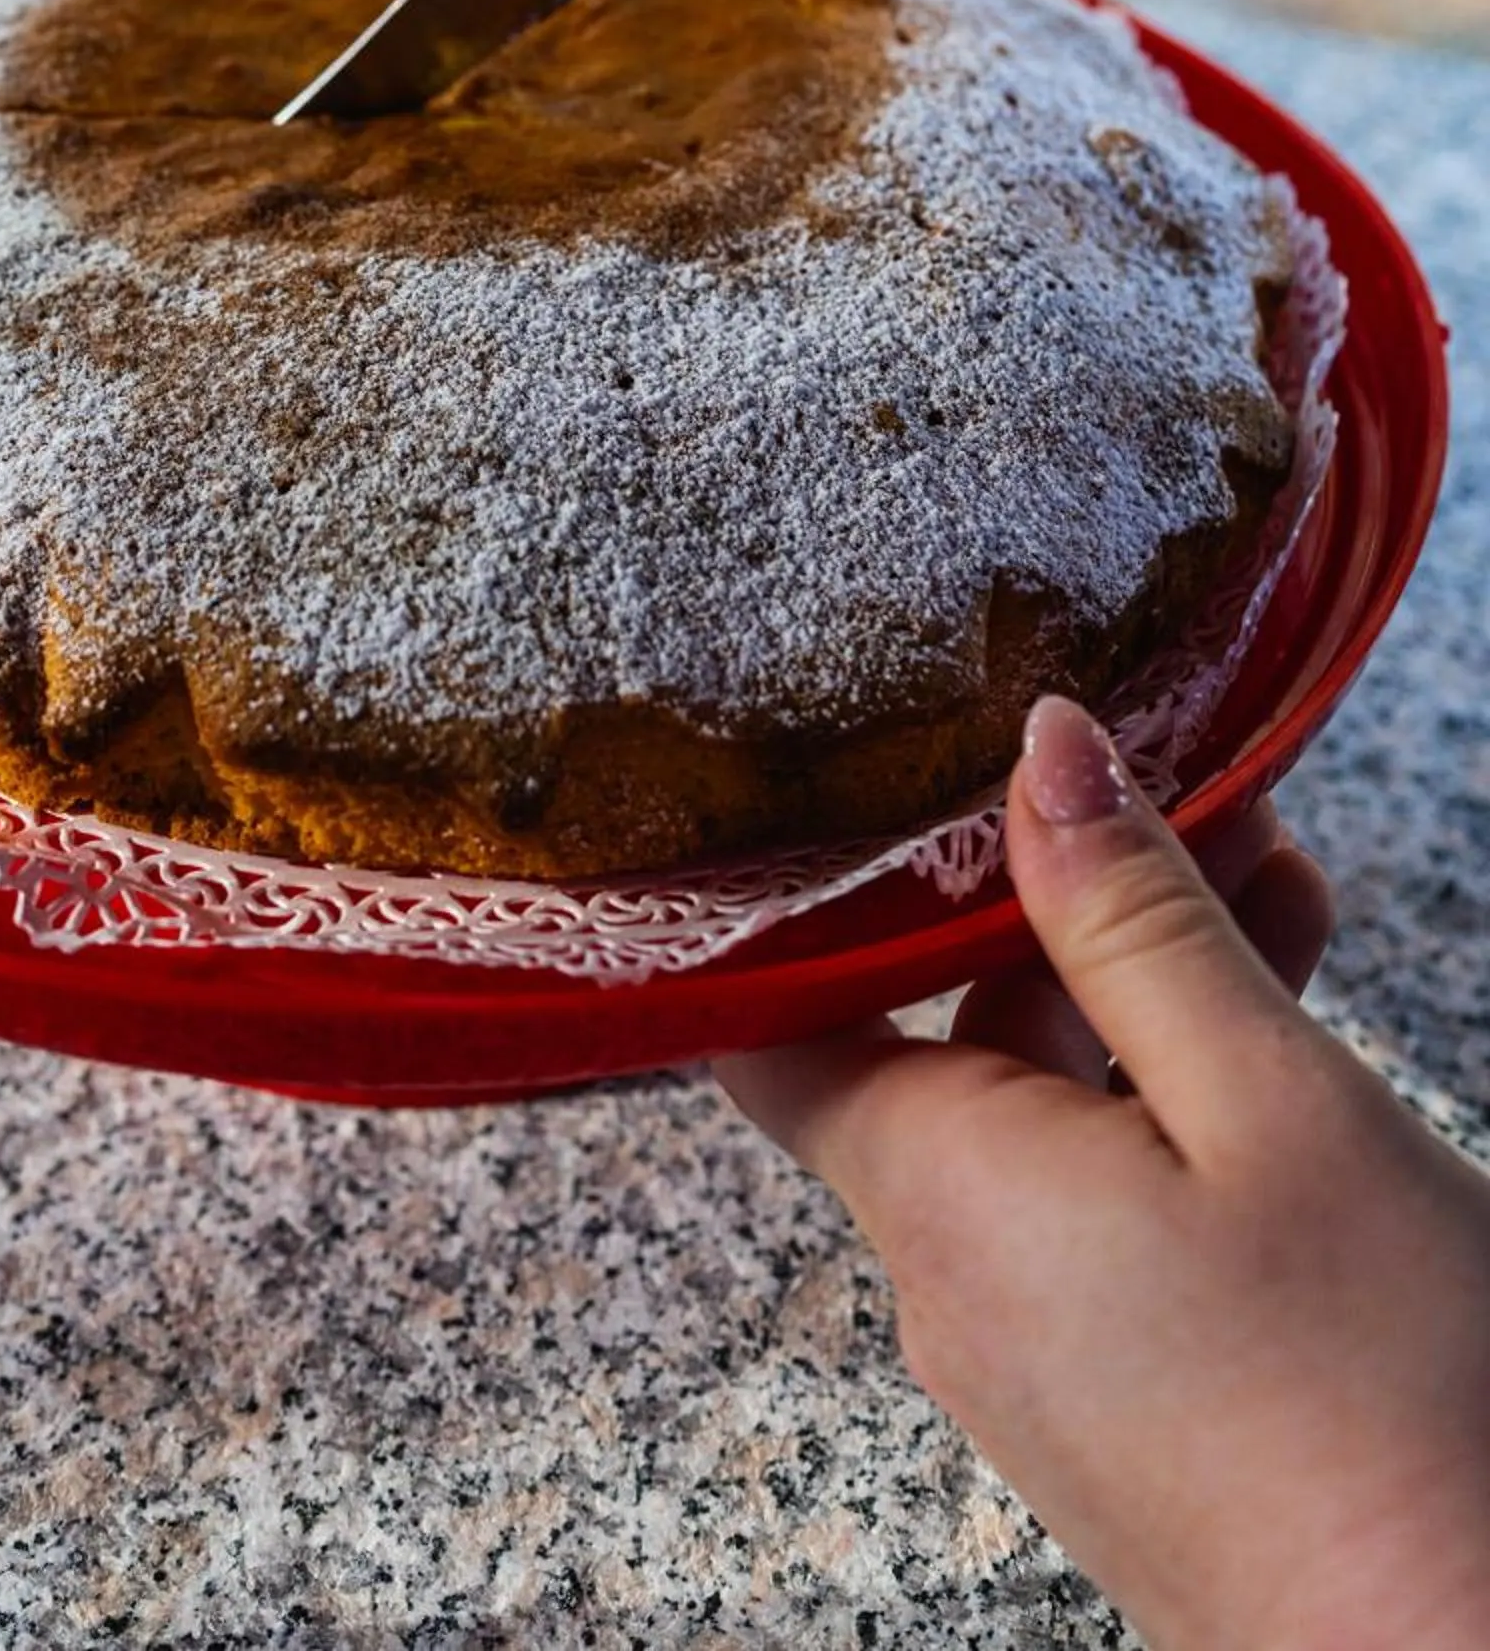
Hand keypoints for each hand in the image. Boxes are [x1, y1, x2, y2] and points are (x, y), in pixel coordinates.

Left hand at [718, 698, 1489, 1650]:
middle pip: (948, 1038)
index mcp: (939, 1190)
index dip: (805, 893)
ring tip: (1284, 887)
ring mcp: (1038, 1353)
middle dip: (1065, 905)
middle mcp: (953, 1277)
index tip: (882, 773)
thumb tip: (1038, 750)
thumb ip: (1135, 919)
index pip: (769, 1018)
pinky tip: (1289, 1031)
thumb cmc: (1390, 1409)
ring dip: (1146, 993)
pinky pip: (1104, 1207)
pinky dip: (1174, 1104)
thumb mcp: (1270, 1106)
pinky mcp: (1121, 1401)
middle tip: (1203, 800)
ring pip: (1050, 1113)